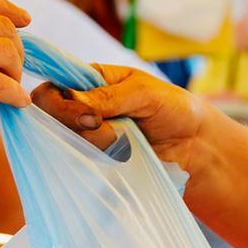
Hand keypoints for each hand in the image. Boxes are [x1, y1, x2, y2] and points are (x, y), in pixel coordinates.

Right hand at [30, 64, 213, 174]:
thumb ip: (109, 96)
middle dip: (75, 124)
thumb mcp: (144, 93)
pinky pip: (81, 164)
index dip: (58, 103)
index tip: (88, 116)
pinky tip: (119, 158)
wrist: (196, 147)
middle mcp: (83, 109)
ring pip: (66, 143)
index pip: (52, 89)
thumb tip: (75, 102)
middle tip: (104, 129)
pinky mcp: (97, 161)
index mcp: (90, 82)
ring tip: (124, 143)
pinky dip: (96, 162)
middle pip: (51, 118)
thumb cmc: (174, 109)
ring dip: (94, 144)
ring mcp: (88, 137)